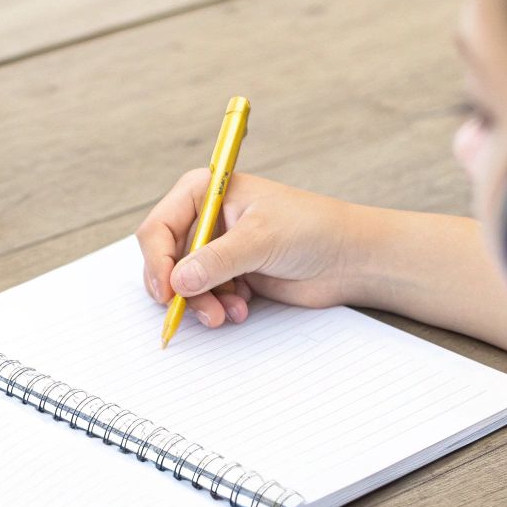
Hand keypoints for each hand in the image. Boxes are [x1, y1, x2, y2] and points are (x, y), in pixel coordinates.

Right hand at [136, 168, 374, 327]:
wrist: (349, 258)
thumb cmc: (311, 229)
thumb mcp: (261, 239)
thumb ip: (217, 260)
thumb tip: (177, 282)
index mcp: (204, 191)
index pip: (159, 227)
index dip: (157, 261)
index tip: (167, 291)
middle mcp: (205, 217)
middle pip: (166, 259)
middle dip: (181, 290)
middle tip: (204, 312)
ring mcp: (216, 247)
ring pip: (183, 283)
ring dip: (201, 303)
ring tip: (226, 315)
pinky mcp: (230, 273)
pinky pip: (204, 296)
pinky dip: (217, 307)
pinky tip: (241, 309)